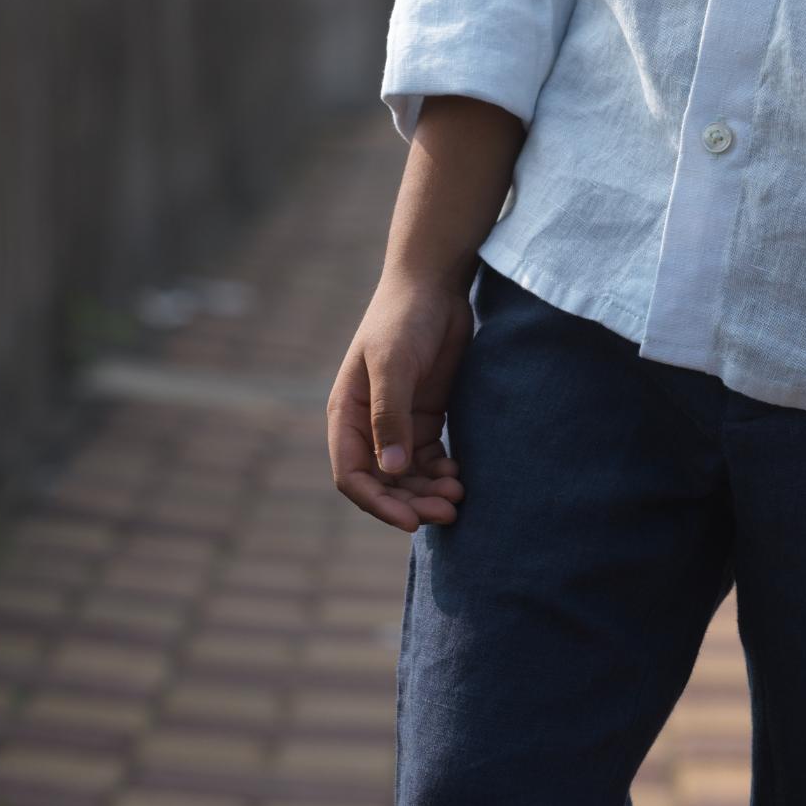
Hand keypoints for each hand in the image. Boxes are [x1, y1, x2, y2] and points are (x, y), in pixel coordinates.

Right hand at [329, 269, 471, 532]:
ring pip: (409, 475)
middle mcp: (369, 424)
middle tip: (447, 512)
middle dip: (412, 502)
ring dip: (429, 492)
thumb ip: (390, 417)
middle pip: (384, 482)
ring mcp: (399, 422)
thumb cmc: (403, 319)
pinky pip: (430, 459)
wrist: (434, 285)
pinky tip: (459, 476)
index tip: (410, 520)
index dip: (378, 502)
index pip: (352, 475)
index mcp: (347, 414)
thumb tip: (390, 470)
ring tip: (458, 497)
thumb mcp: (394, 366)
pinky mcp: (426, 416)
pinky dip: (442, 473)